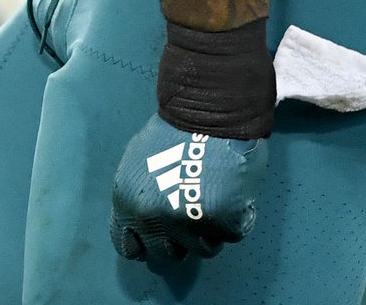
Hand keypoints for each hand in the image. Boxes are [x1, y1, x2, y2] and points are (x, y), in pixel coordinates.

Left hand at [110, 115, 263, 264]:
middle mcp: (154, 218)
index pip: (129, 247)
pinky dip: (237, 217)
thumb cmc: (172, 131)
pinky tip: (233, 192)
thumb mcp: (136, 164)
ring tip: (215, 199)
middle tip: (192, 215)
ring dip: (211, 230)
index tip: (160, 235)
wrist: (208, 109)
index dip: (146, 243)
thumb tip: (142, 225)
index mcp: (128, 203)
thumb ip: (138, 196)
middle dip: (180, 239)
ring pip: (204, 249)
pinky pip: (232, 234)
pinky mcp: (223, 221)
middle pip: (168, 255)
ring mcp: (189, 223)